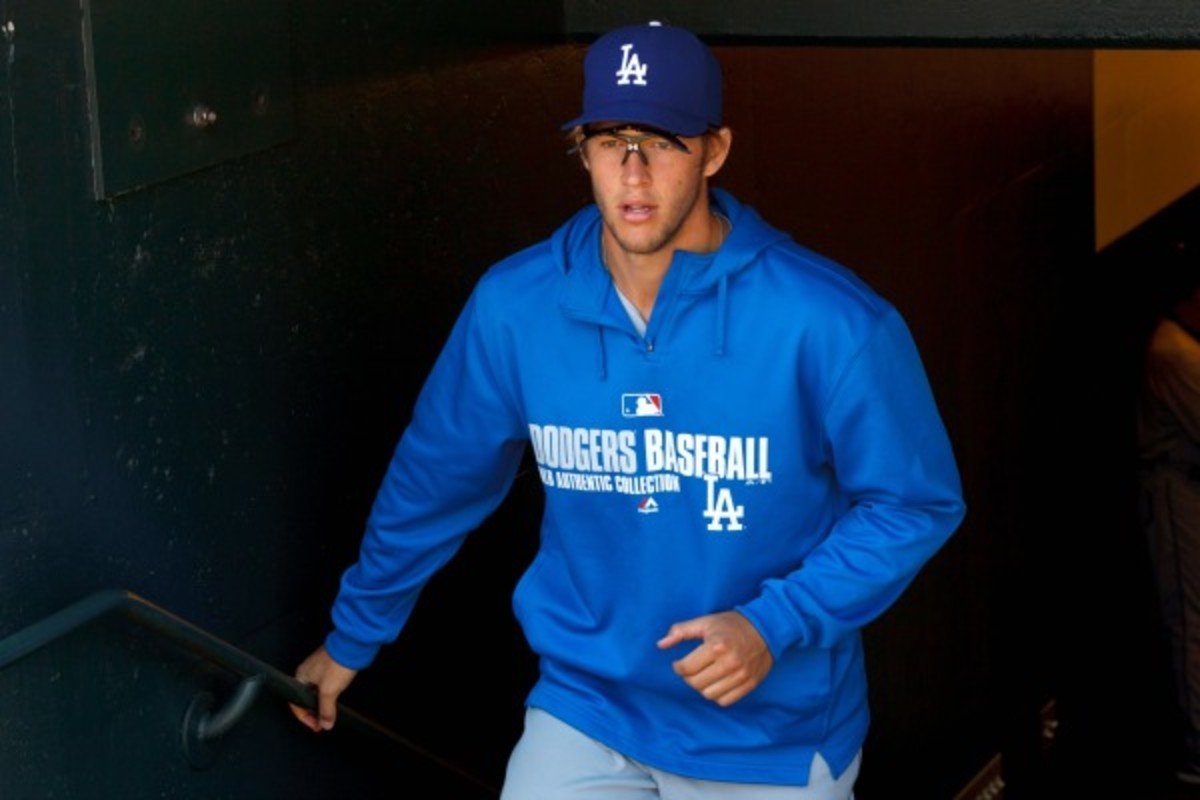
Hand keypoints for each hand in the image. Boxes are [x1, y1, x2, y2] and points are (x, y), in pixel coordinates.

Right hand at [290, 645, 357, 731]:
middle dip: (313, 713)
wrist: (352, 645)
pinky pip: (323, 686)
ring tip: (329, 715)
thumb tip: (325, 724)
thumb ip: (326, 710)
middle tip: (322, 724)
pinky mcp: (329, 666)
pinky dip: (327, 696)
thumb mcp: (329, 691)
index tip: (316, 727)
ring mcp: (318, 668)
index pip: (296, 703)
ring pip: (315, 692)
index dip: (305, 718)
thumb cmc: (337, 664)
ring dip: (321, 705)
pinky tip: (334, 701)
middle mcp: (306, 672)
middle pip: (305, 698)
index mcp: (300, 677)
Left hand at [657, 611, 772, 706]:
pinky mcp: (750, 684)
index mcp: (717, 646)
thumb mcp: (705, 622)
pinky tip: (716, 682)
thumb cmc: (731, 625)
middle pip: (696, 684)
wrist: (765, 629)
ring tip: (703, 675)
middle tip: (690, 669)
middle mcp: (730, 663)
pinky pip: (725, 701)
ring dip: (702, 687)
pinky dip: (717, 695)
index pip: (687, 668)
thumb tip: (661, 644)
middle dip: (688, 678)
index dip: (678, 667)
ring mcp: (741, 675)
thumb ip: (681, 631)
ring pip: (709, 695)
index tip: (679, 664)